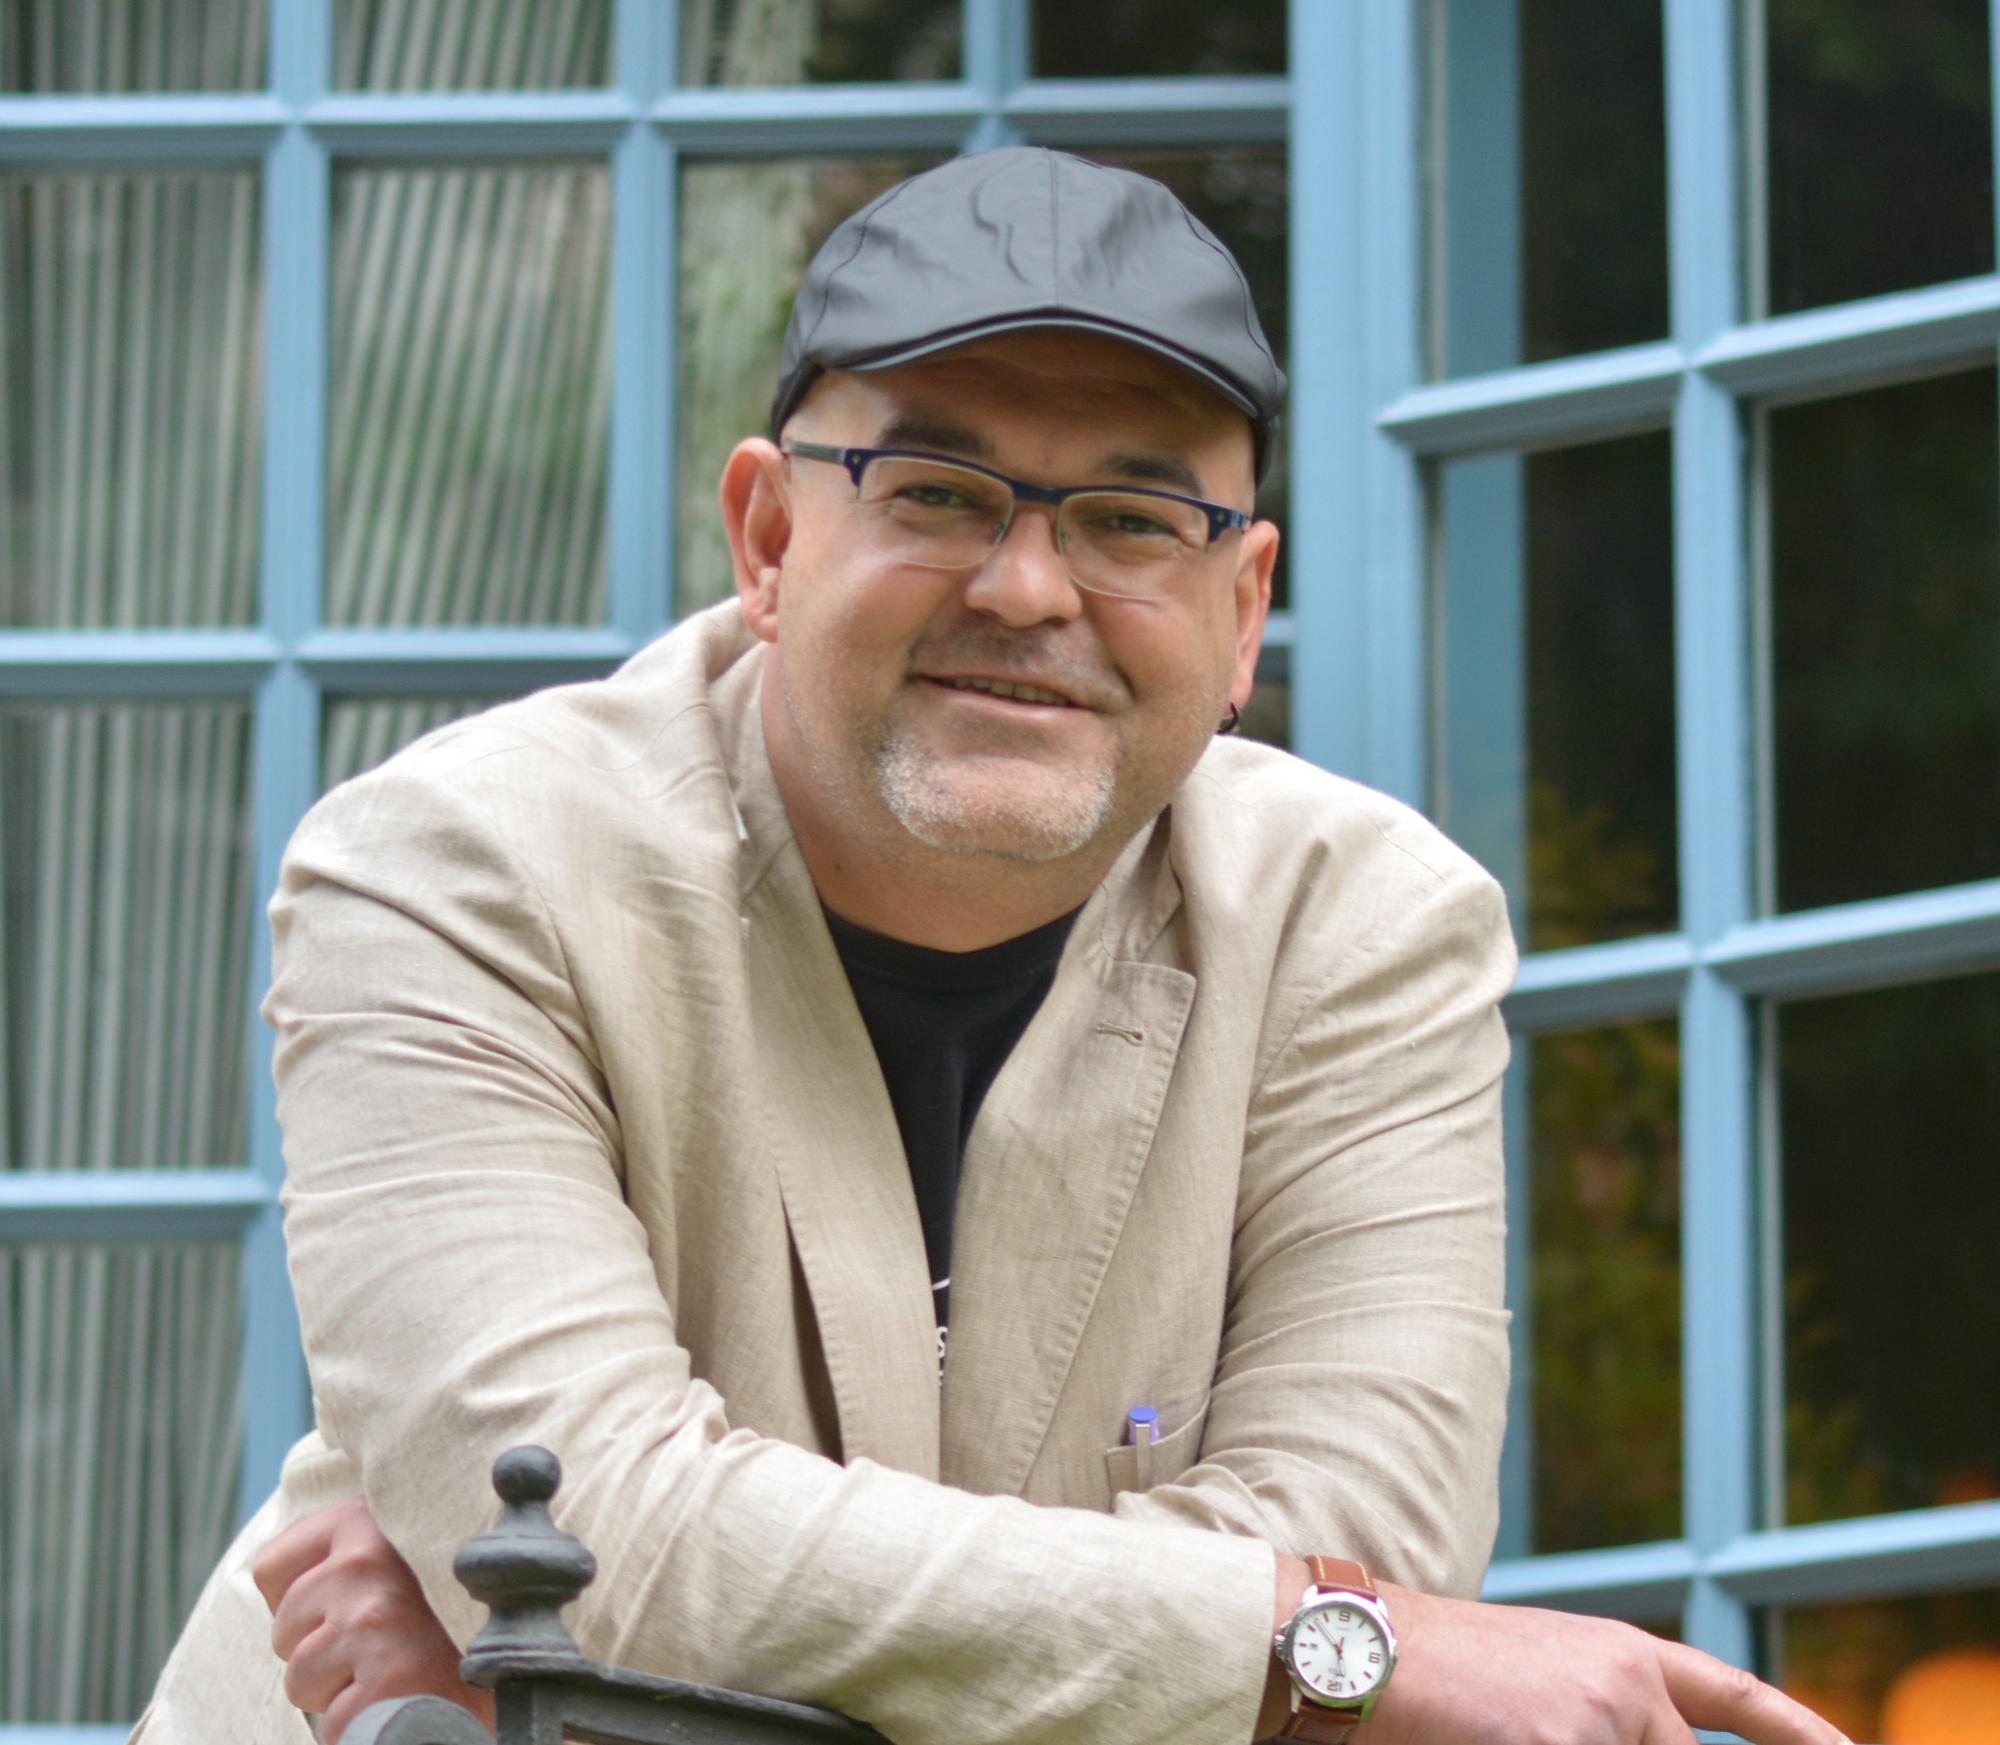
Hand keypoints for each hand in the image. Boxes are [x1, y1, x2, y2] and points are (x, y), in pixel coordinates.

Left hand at [251, 1495, 495, 1743]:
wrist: (518, 1671)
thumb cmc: (442, 1619)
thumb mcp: (397, 1558)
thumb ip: (346, 1546)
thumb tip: (269, 1567)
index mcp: (368, 1520)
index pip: (270, 1566)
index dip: (300, 1604)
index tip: (347, 1608)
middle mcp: (368, 1560)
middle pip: (281, 1629)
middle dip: (318, 1652)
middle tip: (380, 1645)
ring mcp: (375, 1618)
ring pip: (299, 1680)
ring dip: (338, 1691)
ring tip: (394, 1669)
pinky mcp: (387, 1677)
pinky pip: (334, 1722)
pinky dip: (363, 1725)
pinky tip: (404, 1698)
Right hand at [1353, 1583, 1849, 1744]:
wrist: (1362, 1645)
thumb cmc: (1436, 1673)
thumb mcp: (1539, 1680)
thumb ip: (1604, 1714)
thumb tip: (1650, 1738)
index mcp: (1622, 1654)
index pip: (1736, 1699)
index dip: (1801, 1734)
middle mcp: (1628, 1680)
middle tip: (1538, 1733)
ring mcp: (1601, 1717)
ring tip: (1504, 1729)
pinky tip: (1491, 1743)